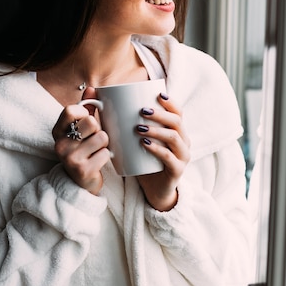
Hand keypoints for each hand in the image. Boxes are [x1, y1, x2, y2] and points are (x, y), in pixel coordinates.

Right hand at [52, 87, 110, 194]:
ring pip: (102, 137)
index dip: (85, 112)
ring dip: (105, 144)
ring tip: (96, 151)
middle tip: (93, 139)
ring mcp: (69, 158)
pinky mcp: (82, 170)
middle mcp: (60, 144)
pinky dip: (107, 156)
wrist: (79, 182)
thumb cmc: (82, 150)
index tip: (87, 119)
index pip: (71, 110)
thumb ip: (86, 108)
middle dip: (98, 129)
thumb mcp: (80, 128)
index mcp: (57, 131)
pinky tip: (98, 161)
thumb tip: (91, 88)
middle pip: (91, 122)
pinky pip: (106, 153)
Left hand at [135, 93, 190, 210]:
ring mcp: (183, 156)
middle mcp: (184, 142)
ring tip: (139, 128)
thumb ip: (129, 124)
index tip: (157, 94)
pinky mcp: (177, 170)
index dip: (170, 102)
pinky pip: (169, 157)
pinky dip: (157, 149)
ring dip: (156, 130)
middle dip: (160, 114)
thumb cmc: (145, 161)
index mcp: (177, 132)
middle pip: (177, 122)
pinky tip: (145, 144)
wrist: (154, 191)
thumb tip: (101, 100)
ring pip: (174, 137)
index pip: (178, 112)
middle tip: (142, 110)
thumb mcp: (140, 141)